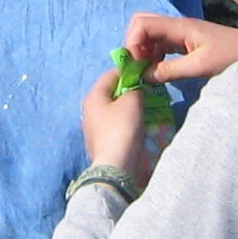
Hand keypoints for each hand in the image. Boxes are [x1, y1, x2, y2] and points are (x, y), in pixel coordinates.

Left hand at [81, 66, 146, 181]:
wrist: (117, 166)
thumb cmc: (123, 129)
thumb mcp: (133, 101)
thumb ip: (135, 88)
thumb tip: (136, 87)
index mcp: (93, 96)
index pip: (111, 75)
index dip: (129, 72)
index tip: (145, 75)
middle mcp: (89, 110)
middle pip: (112, 93)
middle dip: (130, 91)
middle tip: (148, 93)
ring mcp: (93, 128)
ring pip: (114, 110)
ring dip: (129, 108)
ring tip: (147, 109)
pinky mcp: (100, 142)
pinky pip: (115, 125)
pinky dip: (126, 123)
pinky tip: (138, 127)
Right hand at [123, 13, 237, 83]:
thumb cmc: (232, 56)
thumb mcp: (200, 66)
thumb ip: (170, 70)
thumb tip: (144, 75)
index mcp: (180, 26)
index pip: (142, 24)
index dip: (132, 42)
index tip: (133, 65)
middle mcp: (178, 26)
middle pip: (143, 24)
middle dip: (135, 44)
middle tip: (138, 67)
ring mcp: (182, 34)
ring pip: (151, 35)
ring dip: (144, 51)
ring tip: (147, 72)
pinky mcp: (187, 43)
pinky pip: (162, 44)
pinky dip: (154, 55)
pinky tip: (159, 71)